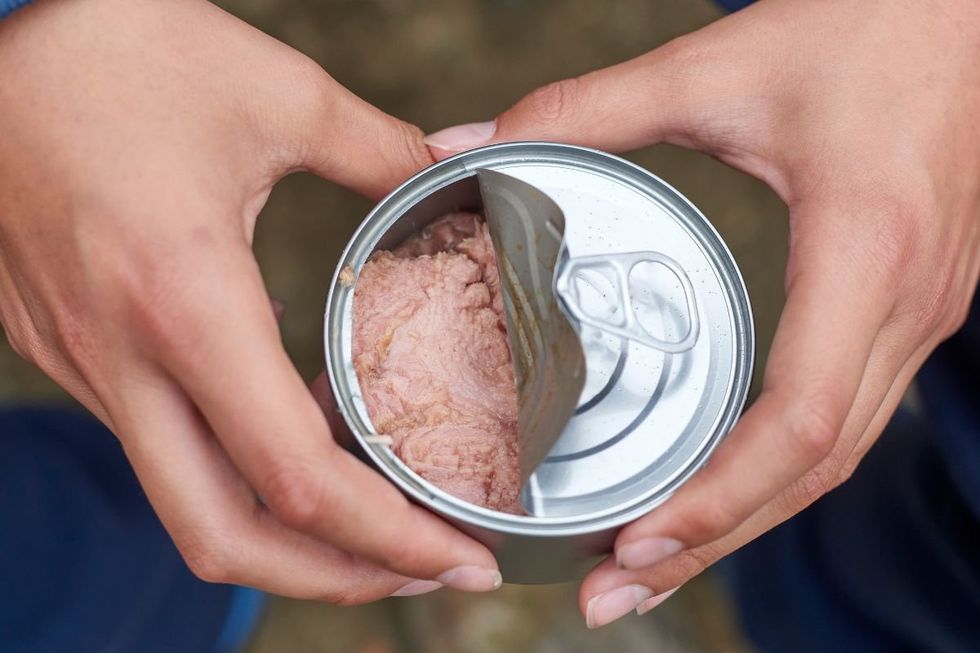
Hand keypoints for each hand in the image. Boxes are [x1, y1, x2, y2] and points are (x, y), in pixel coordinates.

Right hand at [0, 0, 500, 601]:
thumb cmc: (115, 50)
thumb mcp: (275, 92)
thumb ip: (381, 150)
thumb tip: (454, 179)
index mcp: (184, 301)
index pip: (297, 478)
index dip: (392, 538)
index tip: (461, 557)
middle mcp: (124, 359)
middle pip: (226, 540)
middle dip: (337, 578)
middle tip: (428, 569)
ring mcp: (84, 365)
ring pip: (188, 502)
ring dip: (289, 533)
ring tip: (382, 515)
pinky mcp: (68, 351)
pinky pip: (161, 447)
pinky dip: (239, 470)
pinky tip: (300, 434)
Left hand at [426, 0, 979, 624]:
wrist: (964, 9)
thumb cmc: (863, 27)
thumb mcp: (717, 68)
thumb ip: (584, 109)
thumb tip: (462, 147)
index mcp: (866, 247)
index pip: (804, 417)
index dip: (720, 498)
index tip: (633, 544)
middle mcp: (910, 302)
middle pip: (815, 469)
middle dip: (714, 542)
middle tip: (611, 593)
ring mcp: (923, 315)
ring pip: (838, 458)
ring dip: (746, 522)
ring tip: (649, 566)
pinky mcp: (911, 309)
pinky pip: (851, 418)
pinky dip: (779, 472)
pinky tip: (717, 492)